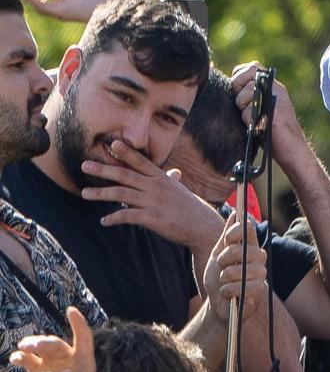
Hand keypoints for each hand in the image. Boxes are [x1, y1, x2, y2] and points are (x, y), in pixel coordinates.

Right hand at [9, 307, 95, 371]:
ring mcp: (52, 361)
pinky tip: (15, 359)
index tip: (70, 310)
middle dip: (42, 342)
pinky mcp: (40, 370)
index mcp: (83, 358)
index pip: (83, 337)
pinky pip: (30, 361)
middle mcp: (67, 356)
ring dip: (31, 346)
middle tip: (30, 346)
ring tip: (22, 348)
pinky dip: (22, 359)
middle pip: (55, 344)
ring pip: (41, 348)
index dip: (78, 324)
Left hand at [80, 140, 223, 253]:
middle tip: (85, 165)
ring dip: (101, 193)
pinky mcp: (152, 218)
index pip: (141, 161)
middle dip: (103, 169)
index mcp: (161, 178)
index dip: (125, 152)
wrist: (202, 227)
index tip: (111, 145)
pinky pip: (127, 216)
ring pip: (121, 194)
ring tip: (85, 194)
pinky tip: (104, 221)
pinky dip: (113, 218)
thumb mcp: (181, 190)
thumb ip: (173, 180)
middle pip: (125, 175)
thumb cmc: (190, 208)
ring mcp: (153, 202)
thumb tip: (175, 172)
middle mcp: (156, 187)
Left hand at [203, 215, 268, 320]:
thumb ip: (227, 235)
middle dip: (223, 261)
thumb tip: (235, 213)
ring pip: (237, 271)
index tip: (225, 242)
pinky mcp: (258, 292)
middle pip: (239, 249)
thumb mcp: (218, 254)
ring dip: (224, 279)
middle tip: (221, 269)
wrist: (217, 304)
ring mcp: (260, 276)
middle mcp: (259, 259)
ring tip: (225, 283)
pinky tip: (228, 294)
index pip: (247, 228)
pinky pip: (239, 287)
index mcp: (251, 247)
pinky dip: (227, 291)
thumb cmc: (218, 279)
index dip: (233, 233)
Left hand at [230, 62, 305, 166]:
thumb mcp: (262, 109)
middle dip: (238, 87)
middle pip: (247, 73)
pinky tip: (258, 127)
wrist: (293, 150)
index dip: (239, 77)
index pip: (251, 68)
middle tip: (242, 105)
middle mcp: (276, 88)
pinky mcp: (273, 111)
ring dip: (242, 108)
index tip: (238, 91)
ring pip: (245, 92)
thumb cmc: (273, 134)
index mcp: (274, 86)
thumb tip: (228, 85)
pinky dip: (248, 122)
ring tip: (253, 120)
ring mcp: (276, 98)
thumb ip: (251, 96)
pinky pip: (248, 111)